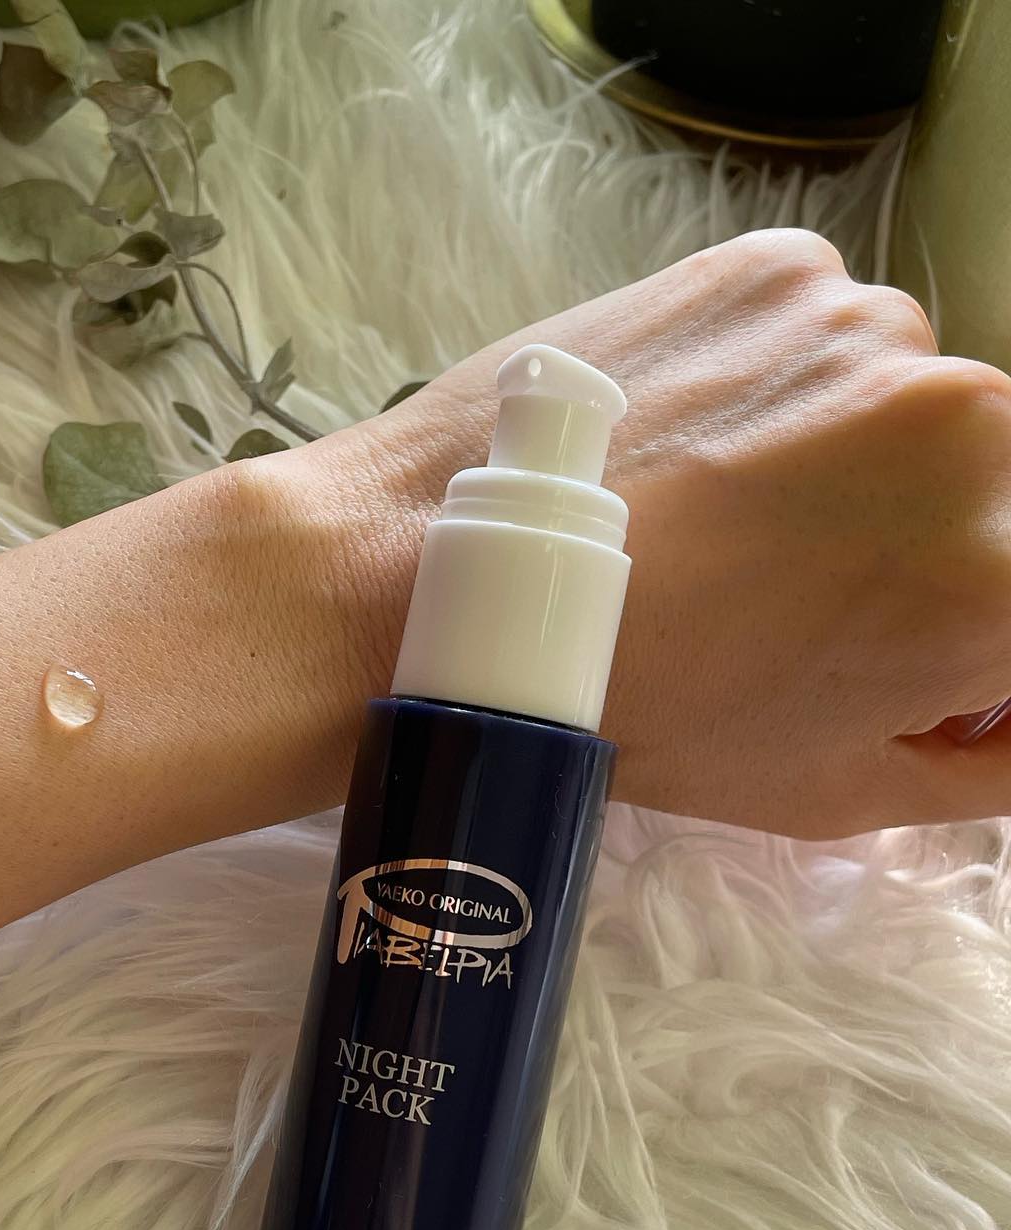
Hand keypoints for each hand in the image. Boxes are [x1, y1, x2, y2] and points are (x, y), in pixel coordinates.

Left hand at [285, 228, 1010, 837]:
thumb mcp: (828, 787)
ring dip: (863, 461)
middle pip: (1001, 490)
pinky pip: (828, 336)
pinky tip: (702, 448)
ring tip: (734, 517)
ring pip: (916, 403)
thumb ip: (979, 763)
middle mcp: (967, 423)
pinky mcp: (773, 270)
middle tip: (815, 591)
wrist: (446, 574)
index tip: (917, 659)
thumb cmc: (631, 705)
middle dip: (937, 547)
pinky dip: (789, 391)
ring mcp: (863, 327)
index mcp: (998, 574)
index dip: (979, 650)